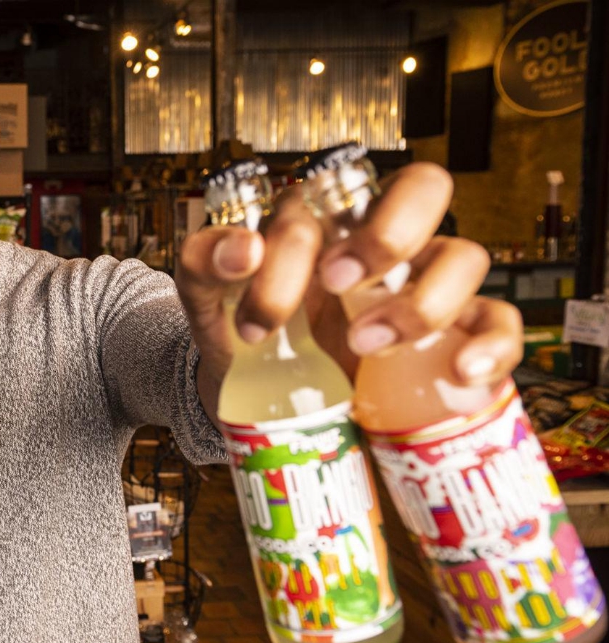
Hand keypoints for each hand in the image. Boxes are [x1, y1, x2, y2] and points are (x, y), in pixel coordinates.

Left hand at [177, 162, 522, 393]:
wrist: (256, 395)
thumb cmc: (240, 327)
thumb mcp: (207, 293)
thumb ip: (205, 259)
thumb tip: (241, 250)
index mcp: (325, 216)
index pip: (333, 194)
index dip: (296, 245)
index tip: (259, 307)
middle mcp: (384, 240)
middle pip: (426, 189)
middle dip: (387, 232)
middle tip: (336, 284)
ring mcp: (425, 284)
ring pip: (464, 258)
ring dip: (421, 301)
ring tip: (362, 346)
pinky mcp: (453, 336)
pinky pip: (497, 324)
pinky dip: (490, 345)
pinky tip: (459, 371)